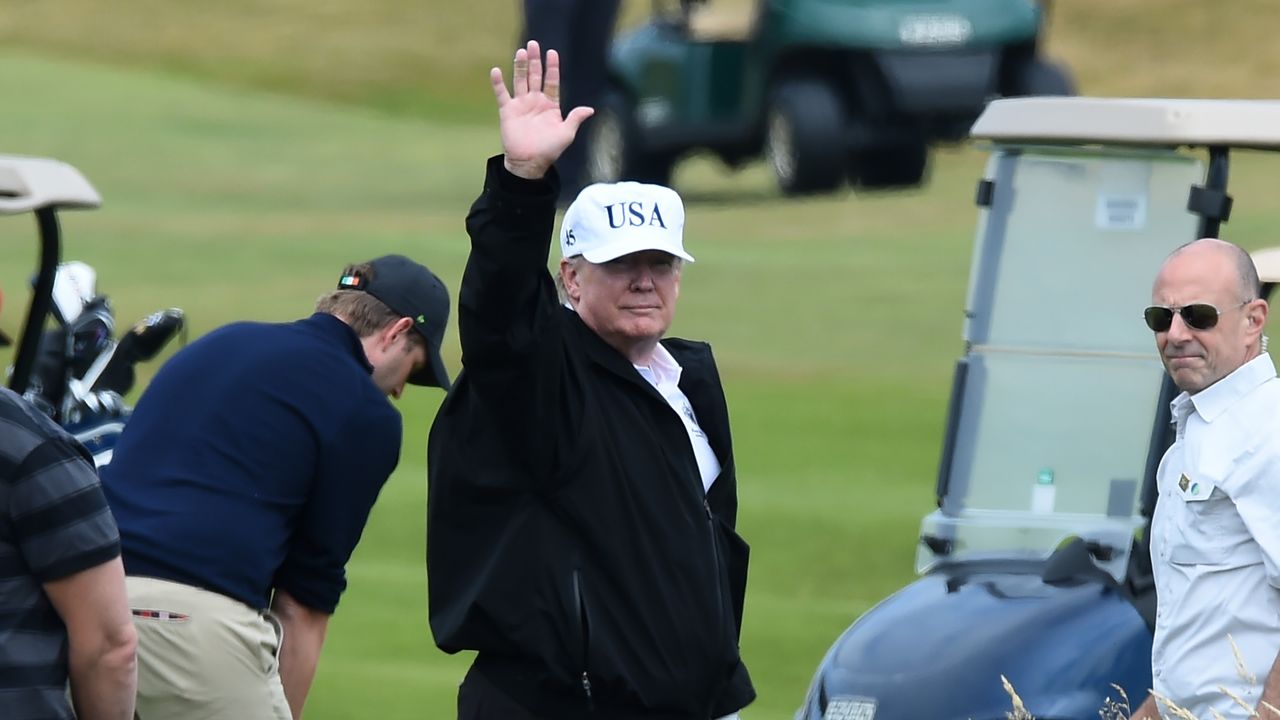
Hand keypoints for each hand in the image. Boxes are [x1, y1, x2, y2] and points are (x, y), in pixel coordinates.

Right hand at [490, 40, 593, 179]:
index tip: (552, 53)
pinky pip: (502, 94)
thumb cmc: (549, 150)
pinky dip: (498, 83)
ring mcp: (521, 105)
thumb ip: (575, 118)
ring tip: (521, 52)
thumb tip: (590, 109)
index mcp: (550, 105)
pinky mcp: (507, 111)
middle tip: (533, 44)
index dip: (552, 67)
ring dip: (520, 66)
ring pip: (520, 80)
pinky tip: (496, 71)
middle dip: (535, 60)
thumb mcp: (566, 134)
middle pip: (535, 76)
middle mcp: (535, 101)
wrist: (529, 163)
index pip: (551, 81)